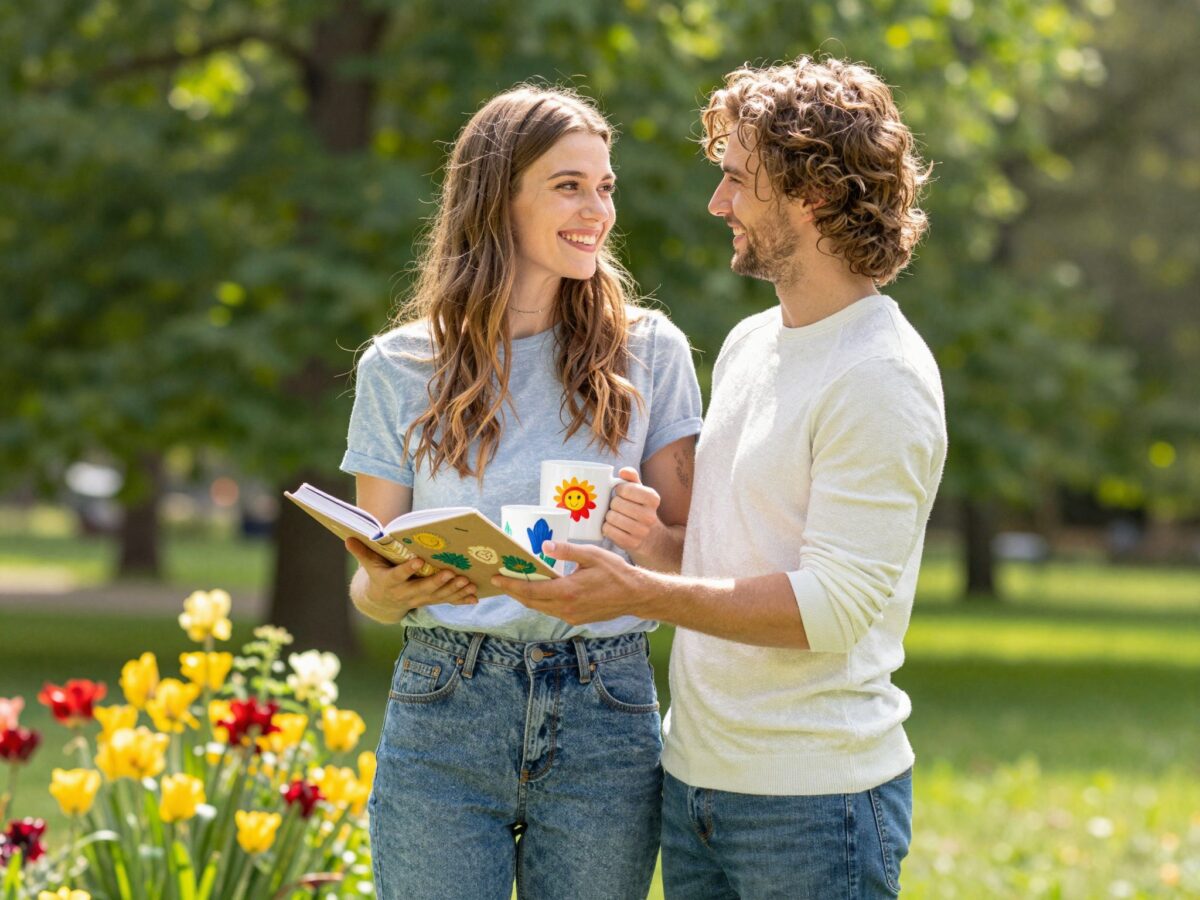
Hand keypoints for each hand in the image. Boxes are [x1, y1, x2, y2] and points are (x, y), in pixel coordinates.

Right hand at [345, 538, 475, 623]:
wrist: (381, 602)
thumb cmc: (377, 574)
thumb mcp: (369, 564)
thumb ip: (362, 551)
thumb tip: (348, 538)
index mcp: (389, 583)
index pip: (398, 576)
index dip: (407, 570)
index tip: (418, 561)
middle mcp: (405, 594)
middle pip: (422, 589)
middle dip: (437, 581)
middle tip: (450, 572)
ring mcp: (419, 600)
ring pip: (437, 596)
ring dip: (453, 590)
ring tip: (467, 581)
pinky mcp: (430, 601)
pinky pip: (446, 601)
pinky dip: (460, 599)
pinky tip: (474, 596)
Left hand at [492, 540, 655, 625]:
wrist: (636, 595)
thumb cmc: (616, 572)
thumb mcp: (592, 555)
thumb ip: (566, 550)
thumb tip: (543, 546)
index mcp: (567, 591)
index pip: (531, 590)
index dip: (511, 585)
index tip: (496, 579)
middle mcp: (566, 608)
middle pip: (531, 602)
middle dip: (514, 591)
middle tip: (500, 580)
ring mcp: (571, 616)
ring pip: (540, 608)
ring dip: (526, 597)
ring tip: (515, 584)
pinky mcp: (576, 619)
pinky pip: (551, 610)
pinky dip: (540, 601)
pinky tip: (538, 591)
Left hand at [603, 467, 664, 556]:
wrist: (650, 537)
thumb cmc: (640, 508)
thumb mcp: (640, 491)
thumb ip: (631, 477)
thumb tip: (623, 471)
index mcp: (653, 498)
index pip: (624, 489)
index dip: (617, 490)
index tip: (621, 494)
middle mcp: (650, 516)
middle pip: (616, 503)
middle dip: (612, 504)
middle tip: (617, 508)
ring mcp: (642, 531)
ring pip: (611, 517)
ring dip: (608, 516)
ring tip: (614, 517)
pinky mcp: (632, 544)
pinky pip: (609, 531)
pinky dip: (606, 528)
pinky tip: (612, 527)